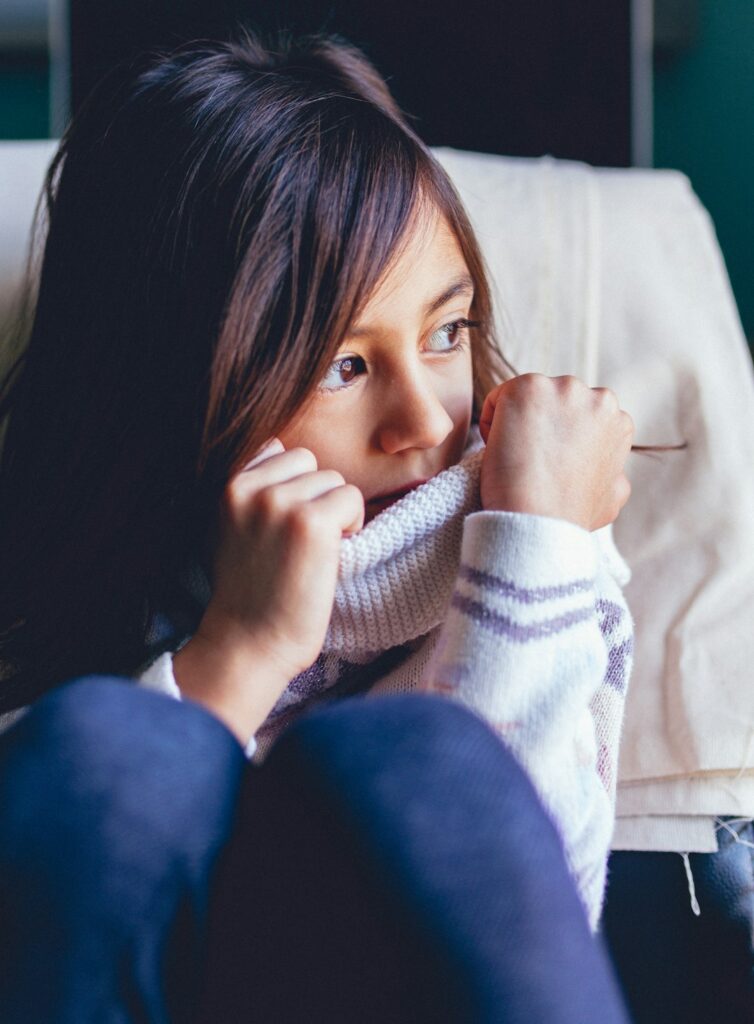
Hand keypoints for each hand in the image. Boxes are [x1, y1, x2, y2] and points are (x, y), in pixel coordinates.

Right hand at [174, 439, 363, 742]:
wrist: (248, 644)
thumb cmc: (247, 594)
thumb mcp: (231, 528)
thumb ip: (253, 490)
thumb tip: (282, 450)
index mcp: (229, 486)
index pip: (280, 451)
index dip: (294, 489)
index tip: (286, 529)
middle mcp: (252, 488)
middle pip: (311, 464)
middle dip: (315, 498)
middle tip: (302, 544)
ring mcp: (281, 502)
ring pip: (334, 480)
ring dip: (335, 514)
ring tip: (314, 553)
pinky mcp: (311, 522)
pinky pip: (352, 499)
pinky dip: (352, 526)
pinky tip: (330, 556)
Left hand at [478, 374, 633, 530]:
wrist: (539, 519)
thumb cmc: (569, 516)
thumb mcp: (612, 497)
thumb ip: (615, 474)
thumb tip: (614, 473)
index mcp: (618, 421)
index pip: (579, 417)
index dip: (558, 443)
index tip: (548, 466)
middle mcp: (598, 397)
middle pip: (554, 402)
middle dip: (540, 426)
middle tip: (530, 462)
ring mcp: (563, 389)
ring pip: (528, 399)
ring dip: (517, 423)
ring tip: (518, 459)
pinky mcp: (528, 387)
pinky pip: (498, 400)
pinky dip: (493, 424)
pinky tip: (501, 451)